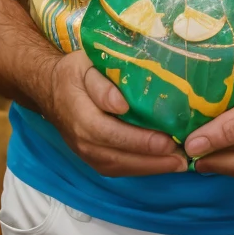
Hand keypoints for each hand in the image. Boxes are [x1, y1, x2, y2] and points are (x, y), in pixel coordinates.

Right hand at [40, 50, 187, 177]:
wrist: (50, 88)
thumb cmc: (73, 73)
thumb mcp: (84, 65)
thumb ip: (101, 84)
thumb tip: (121, 105)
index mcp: (79, 115)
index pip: (111, 133)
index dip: (140, 140)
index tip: (167, 141)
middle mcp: (81, 140)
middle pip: (119, 157)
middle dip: (153, 160)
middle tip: (183, 158)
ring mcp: (86, 153)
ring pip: (120, 167)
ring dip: (151, 168)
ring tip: (179, 163)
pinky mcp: (93, 158)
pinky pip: (118, 169)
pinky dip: (142, 168)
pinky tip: (163, 163)